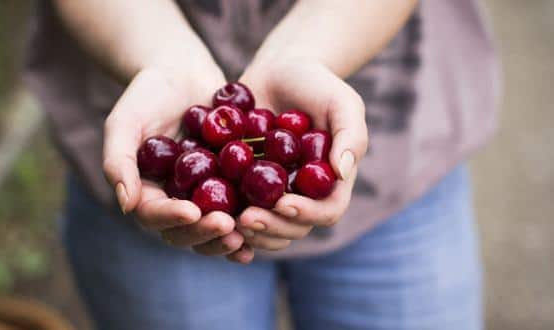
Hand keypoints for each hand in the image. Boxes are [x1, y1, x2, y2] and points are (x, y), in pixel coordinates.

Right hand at [102, 64, 252, 263]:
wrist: (183, 73)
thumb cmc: (148, 95)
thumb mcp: (125, 122)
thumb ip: (119, 161)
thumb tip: (127, 205)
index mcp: (147, 193)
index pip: (154, 216)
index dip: (172, 218)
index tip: (192, 212)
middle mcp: (175, 201)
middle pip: (186, 232)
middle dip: (205, 233)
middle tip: (226, 226)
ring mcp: (204, 196)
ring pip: (214, 229)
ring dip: (228, 237)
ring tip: (246, 232)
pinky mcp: (231, 185)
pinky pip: (241, 208)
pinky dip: (252, 220)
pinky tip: (270, 220)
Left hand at [237, 59, 367, 250]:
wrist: (278, 70)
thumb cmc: (316, 84)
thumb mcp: (342, 102)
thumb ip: (350, 135)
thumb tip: (341, 173)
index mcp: (329, 181)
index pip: (326, 211)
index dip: (307, 213)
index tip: (283, 203)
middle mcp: (302, 193)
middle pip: (293, 228)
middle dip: (271, 228)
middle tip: (246, 219)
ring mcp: (273, 192)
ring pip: (265, 227)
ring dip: (249, 231)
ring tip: (228, 220)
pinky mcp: (245, 184)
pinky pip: (236, 209)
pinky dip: (226, 217)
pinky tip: (208, 213)